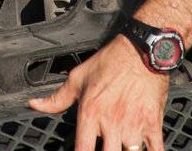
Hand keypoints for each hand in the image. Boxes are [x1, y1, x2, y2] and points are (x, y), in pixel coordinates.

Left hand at [28, 35, 169, 150]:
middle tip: (105, 149)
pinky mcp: (152, 124)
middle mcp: (111, 123)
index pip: (82, 150)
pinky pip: (156, 150)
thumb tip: (35, 105)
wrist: (141, 51)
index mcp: (90, 114)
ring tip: (121, 149)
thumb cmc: (110, 62)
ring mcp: (133, 125)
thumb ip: (57, 98)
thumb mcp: (78, 78)